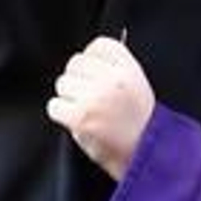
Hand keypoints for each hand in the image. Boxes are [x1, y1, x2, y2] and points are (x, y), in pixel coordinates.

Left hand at [46, 36, 155, 179]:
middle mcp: (112, 80)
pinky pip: (54, 106)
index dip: (91, 59)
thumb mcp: (137, 86)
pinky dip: (61, 114)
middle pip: (75, 63)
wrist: (146, 155)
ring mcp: (94, 98)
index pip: (98, 45)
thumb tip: (86, 61)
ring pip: (62, 84)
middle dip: (78, 79)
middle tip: (88, 96)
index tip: (93, 72)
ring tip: (85, 110)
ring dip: (69, 97)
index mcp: (128, 69)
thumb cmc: (141, 124)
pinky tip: (76, 121)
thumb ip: (115, 70)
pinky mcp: (79, 117)